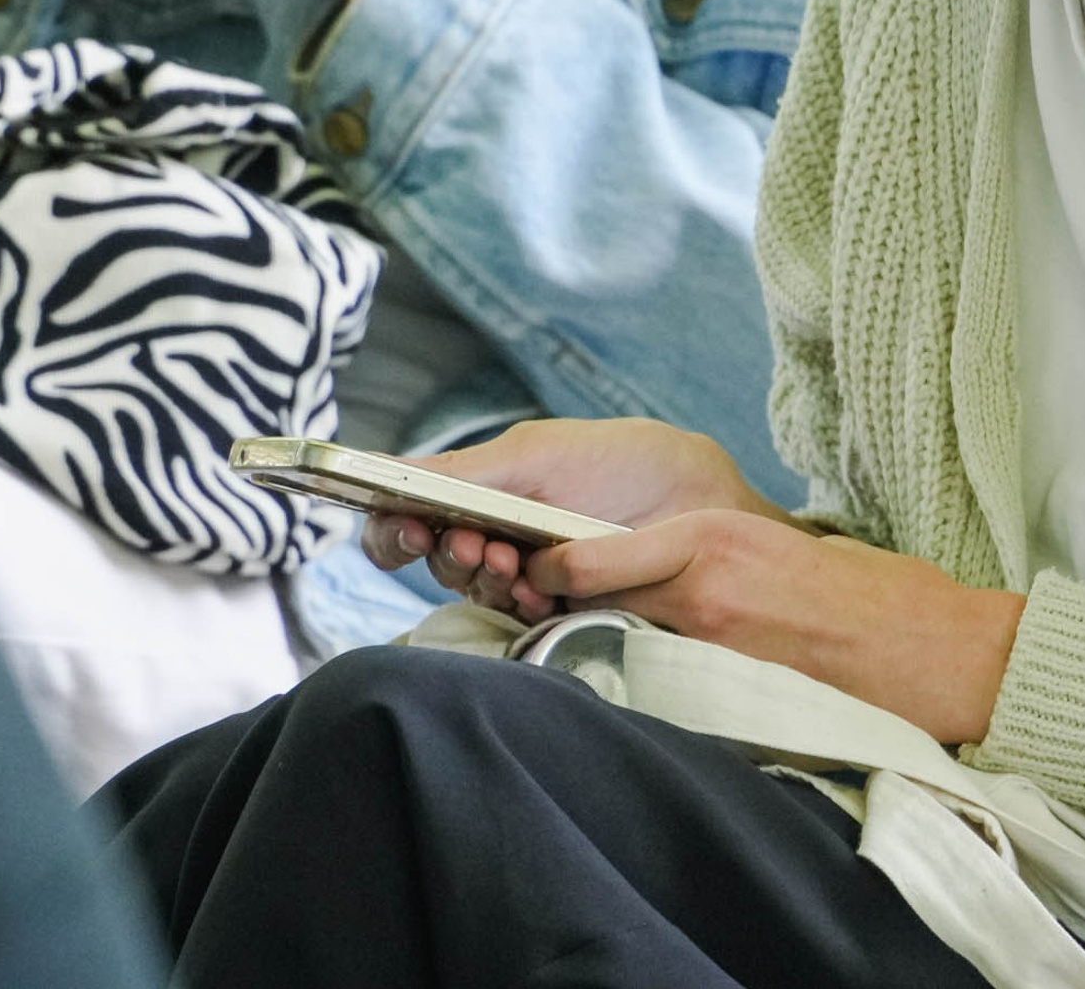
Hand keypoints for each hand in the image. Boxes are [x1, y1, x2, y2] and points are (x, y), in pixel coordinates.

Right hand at [363, 419, 781, 608]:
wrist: (700, 505)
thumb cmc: (621, 465)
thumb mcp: (538, 457)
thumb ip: (463, 472)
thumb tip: (384, 475)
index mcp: (482, 489)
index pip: (407, 515)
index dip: (393, 526)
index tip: (406, 527)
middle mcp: (494, 536)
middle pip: (434, 560)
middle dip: (450, 553)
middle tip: (481, 545)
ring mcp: (524, 579)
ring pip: (472, 594)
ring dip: (487, 580)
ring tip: (520, 562)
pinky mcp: (556, 615)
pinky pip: (515, 626)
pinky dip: (521, 607)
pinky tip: (545, 592)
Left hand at [534, 512, 1025, 747]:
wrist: (929, 647)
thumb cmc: (862, 592)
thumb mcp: (771, 545)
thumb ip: (704, 557)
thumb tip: (646, 577)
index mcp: (710, 535)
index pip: (592, 556)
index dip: (552, 571)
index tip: (534, 575)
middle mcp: (699, 589)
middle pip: (593, 607)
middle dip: (562, 614)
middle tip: (539, 618)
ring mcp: (711, 649)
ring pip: (620, 650)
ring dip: (596, 653)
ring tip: (577, 656)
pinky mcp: (730, 697)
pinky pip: (663, 694)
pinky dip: (643, 690)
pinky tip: (638, 694)